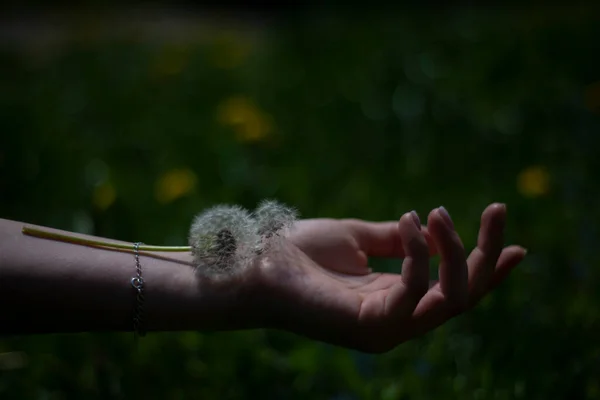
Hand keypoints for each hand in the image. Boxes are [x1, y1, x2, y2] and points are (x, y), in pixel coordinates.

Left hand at [251, 203, 525, 352]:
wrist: (256, 261)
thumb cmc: (299, 251)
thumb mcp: (358, 238)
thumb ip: (396, 240)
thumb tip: (428, 227)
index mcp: (393, 298)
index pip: (451, 289)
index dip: (487, 268)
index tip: (516, 243)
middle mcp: (397, 319)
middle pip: (463, 296)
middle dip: (485, 254)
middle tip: (496, 210)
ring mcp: (386, 329)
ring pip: (451, 298)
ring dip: (456, 251)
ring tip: (440, 212)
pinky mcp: (371, 327)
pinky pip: (416, 290)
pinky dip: (420, 254)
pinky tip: (412, 220)